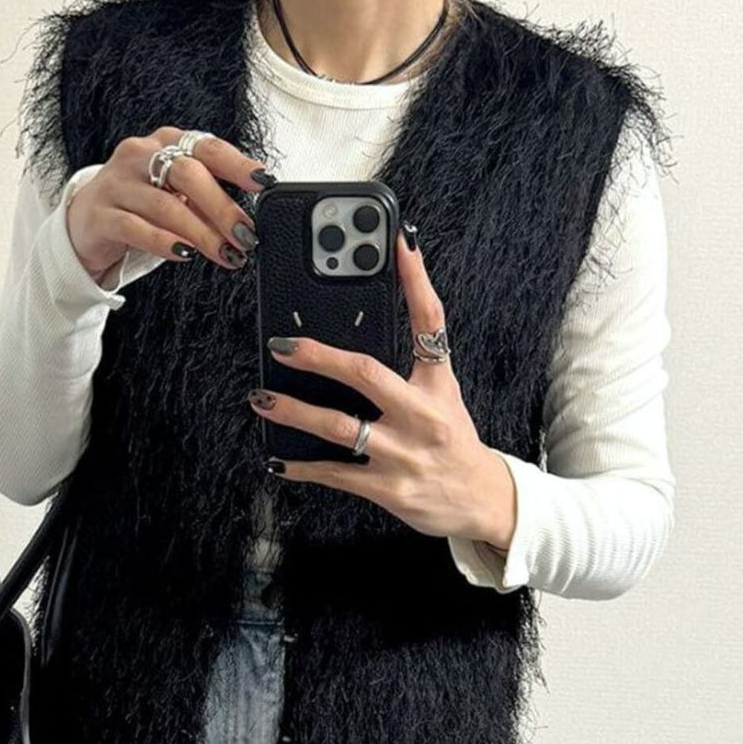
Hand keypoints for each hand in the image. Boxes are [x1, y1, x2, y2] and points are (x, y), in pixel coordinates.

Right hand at [66, 128, 272, 279]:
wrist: (85, 223)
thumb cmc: (140, 206)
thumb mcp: (177, 196)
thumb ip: (207, 200)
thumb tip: (247, 222)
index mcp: (166, 143)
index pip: (207, 147)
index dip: (237, 164)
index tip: (263, 182)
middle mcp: (140, 155)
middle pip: (187, 173)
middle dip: (222, 207)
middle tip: (246, 236)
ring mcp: (117, 183)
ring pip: (165, 205)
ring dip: (201, 233)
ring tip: (224, 254)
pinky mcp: (100, 214)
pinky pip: (136, 228)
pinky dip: (164, 243)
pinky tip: (184, 254)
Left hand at [249, 229, 517, 552]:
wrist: (479, 499)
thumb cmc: (453, 439)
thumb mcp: (443, 391)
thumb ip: (416, 355)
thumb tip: (379, 314)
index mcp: (437, 382)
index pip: (430, 320)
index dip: (415, 280)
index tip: (397, 244)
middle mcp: (423, 415)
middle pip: (368, 374)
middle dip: (319, 357)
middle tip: (281, 346)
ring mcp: (404, 454)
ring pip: (340, 427)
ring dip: (295, 413)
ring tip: (262, 399)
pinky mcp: (388, 488)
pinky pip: (336, 474)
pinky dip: (302, 466)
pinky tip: (277, 458)